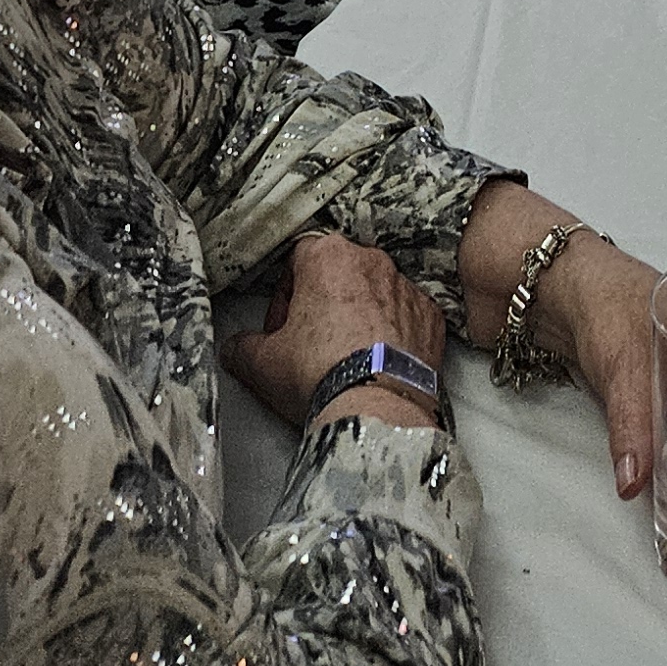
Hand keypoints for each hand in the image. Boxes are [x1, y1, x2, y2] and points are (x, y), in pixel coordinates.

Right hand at [224, 231, 447, 435]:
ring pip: (375, 293)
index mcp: (327, 257)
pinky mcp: (430, 316)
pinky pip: (408, 316)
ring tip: (348, 358)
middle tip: (311, 345)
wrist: (377, 408)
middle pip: (337, 273)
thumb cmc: (318, 374)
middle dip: (322, 304)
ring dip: (360, 317)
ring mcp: (406, 287)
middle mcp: (371, 261)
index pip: (296, 261)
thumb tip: (235, 348)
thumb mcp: (263, 363)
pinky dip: (394, 334)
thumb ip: (242, 347)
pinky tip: (380, 364)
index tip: (281, 330)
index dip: (283, 297)